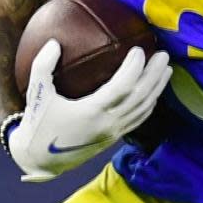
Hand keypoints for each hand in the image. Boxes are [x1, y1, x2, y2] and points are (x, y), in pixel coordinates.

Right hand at [7, 41, 171, 181]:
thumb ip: (43, 66)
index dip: (134, 68)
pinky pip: (138, 120)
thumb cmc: (38, 125)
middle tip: (164, 54)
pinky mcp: (114, 139)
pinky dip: (149, 104)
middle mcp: (108, 124)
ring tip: (166, 70)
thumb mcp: (35, 94)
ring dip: (157, 88)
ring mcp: (113, 133)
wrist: (40, 161)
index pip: (122, 87)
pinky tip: (153, 92)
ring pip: (144, 110)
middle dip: (155, 75)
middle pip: (141, 97)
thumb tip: (54, 42)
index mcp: (92, 112)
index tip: (138, 50)